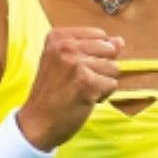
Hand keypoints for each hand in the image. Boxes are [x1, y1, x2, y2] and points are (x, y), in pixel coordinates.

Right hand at [17, 27, 124, 150]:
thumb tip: (120, 41)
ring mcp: (77, 64)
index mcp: (58, 37)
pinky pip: (112, 84)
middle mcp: (66, 46)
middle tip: (79, 81)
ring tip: (80, 90)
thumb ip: (93, 48)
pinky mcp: (88, 82)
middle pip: (109, 50)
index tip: (75, 68)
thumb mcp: (66, 62)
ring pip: (114, 68)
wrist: (37, 122)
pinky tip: (85, 99)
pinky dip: (103, 95)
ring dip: (102, 83)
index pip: (100, 35)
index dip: (96, 54)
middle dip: (102, 68)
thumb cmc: (52, 93)